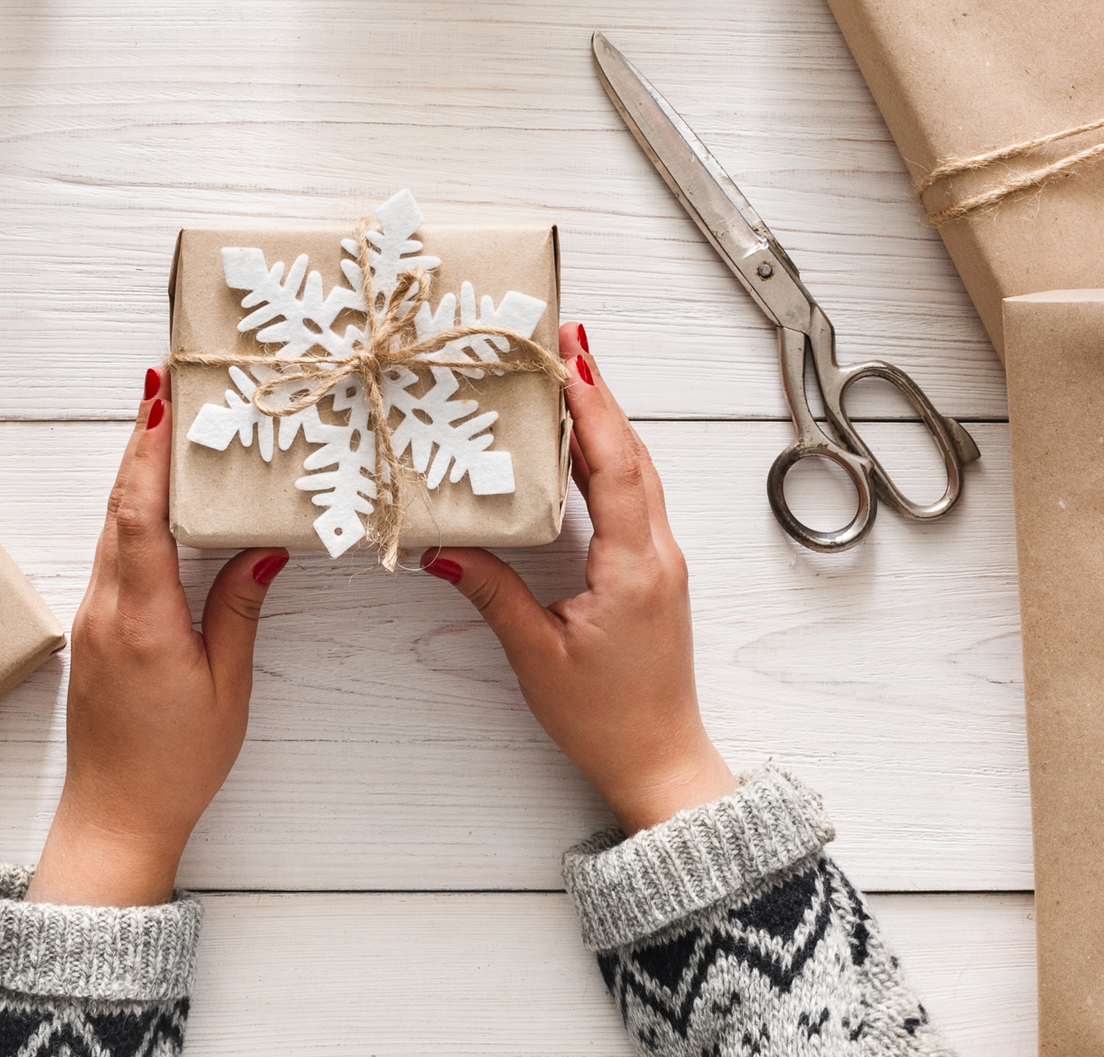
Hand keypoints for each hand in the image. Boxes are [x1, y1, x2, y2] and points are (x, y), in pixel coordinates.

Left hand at [27, 367, 287, 906]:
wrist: (115, 818)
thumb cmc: (176, 765)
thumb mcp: (226, 690)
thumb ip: (238, 612)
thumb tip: (261, 549)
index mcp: (141, 621)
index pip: (139, 516)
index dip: (148, 453)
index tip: (160, 400)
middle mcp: (105, 610)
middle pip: (118, 507)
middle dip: (140, 441)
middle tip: (164, 383)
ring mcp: (92, 619)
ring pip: (110, 527)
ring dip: (135, 472)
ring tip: (163, 422)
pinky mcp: (93, 630)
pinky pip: (110, 554)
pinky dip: (131, 512)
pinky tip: (155, 496)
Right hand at [423, 324, 736, 834]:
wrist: (659, 762)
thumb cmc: (605, 719)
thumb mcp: (538, 655)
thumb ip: (492, 595)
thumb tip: (443, 549)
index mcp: (634, 566)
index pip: (615, 467)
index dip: (593, 407)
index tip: (570, 356)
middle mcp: (657, 553)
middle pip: (632, 454)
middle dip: (599, 393)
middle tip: (565, 341)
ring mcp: (661, 560)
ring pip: (638, 472)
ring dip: (606, 421)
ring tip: (569, 374)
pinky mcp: (653, 572)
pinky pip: (635, 497)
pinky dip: (609, 459)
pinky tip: (582, 447)